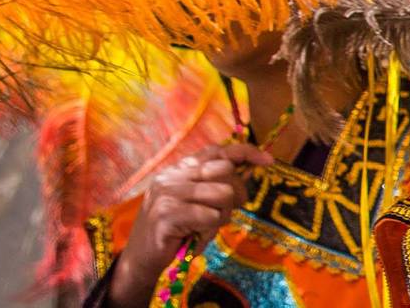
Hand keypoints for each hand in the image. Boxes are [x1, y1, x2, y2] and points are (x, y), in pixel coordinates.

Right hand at [106, 143, 274, 307]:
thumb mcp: (196, 202)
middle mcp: (172, 175)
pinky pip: (211, 216)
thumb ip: (215, 184)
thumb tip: (248, 171)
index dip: (245, 152)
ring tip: (206, 226)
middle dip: (236, 193)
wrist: (142, 258)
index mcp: (179, 168)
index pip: (218, 150)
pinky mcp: (167, 214)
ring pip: (222, 194)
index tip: (268, 161)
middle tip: (225, 212)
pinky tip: (196, 235)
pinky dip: (210, 229)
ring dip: (222, 215)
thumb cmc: (176, 230)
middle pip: (226, 171)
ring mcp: (168, 193)